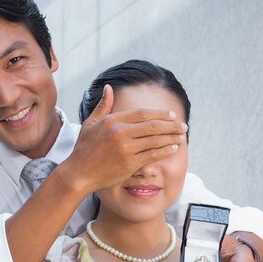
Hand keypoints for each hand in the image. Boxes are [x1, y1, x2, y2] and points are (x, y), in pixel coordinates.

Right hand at [64, 84, 187, 193]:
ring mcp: (126, 148)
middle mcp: (120, 132)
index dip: (160, 114)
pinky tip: (173, 148)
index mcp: (112, 120)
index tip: (172, 115)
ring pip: (155, 140)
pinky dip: (165, 151)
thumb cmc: (84, 149)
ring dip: (172, 137)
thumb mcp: (90, 124)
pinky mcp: (129, 164)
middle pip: (153, 125)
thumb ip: (103, 106)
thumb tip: (108, 87)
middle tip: (184, 126)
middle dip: (172, 125)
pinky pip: (152, 155)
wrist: (79, 174)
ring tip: (182, 136)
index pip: (143, 114)